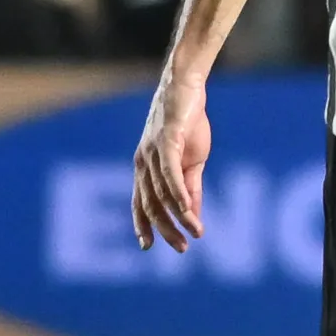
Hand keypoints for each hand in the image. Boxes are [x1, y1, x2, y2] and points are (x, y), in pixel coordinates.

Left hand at [131, 74, 212, 253]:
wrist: (186, 86)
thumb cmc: (187, 122)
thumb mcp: (191, 160)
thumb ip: (190, 187)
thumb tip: (192, 215)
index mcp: (145, 167)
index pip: (139, 202)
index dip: (142, 225)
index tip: (147, 246)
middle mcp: (143, 162)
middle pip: (150, 203)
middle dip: (165, 229)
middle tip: (181, 248)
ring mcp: (153, 151)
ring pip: (161, 192)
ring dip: (179, 216)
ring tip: (196, 232)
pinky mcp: (167, 140)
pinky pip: (169, 172)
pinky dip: (178, 193)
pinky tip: (187, 209)